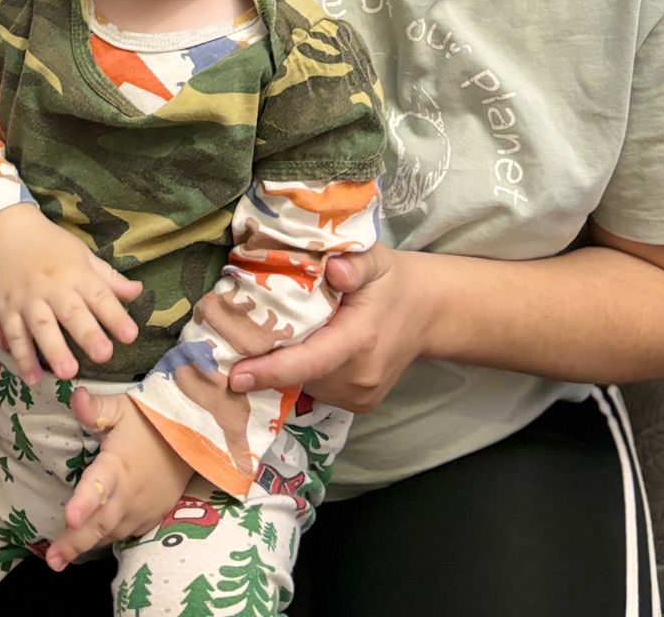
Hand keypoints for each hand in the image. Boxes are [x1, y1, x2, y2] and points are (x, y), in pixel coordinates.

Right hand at [0, 207, 140, 384]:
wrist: (7, 233)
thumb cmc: (52, 247)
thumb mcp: (83, 255)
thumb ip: (109, 279)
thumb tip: (138, 291)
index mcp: (77, 274)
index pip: (100, 296)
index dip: (115, 316)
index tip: (131, 335)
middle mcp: (53, 288)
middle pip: (72, 313)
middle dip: (88, 334)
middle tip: (103, 355)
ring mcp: (28, 300)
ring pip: (41, 327)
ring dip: (54, 350)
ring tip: (68, 373)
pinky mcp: (7, 310)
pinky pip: (14, 336)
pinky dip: (22, 357)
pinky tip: (31, 379)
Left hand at [47, 388, 192, 570]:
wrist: (193, 438)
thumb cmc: (151, 421)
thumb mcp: (123, 408)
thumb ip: (97, 408)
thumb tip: (74, 396)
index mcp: (118, 466)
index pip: (99, 486)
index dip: (84, 502)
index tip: (68, 517)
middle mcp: (129, 494)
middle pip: (100, 523)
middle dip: (75, 542)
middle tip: (53, 560)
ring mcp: (142, 510)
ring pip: (111, 533)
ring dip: (87, 544)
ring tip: (62, 557)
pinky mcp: (151, 517)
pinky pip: (126, 534)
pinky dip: (107, 539)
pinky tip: (92, 542)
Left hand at [228, 244, 433, 411]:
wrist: (428, 313)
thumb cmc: (392, 281)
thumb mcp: (376, 260)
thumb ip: (354, 264)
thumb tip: (333, 268)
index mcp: (360, 340)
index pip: (309, 361)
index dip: (270, 370)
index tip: (235, 376)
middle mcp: (360, 376)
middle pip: (300, 375)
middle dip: (268, 361)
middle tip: (238, 338)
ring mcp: (361, 396)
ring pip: (306, 385)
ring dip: (285, 367)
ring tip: (271, 338)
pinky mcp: (360, 404)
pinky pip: (319, 390)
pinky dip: (302, 374)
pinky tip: (298, 349)